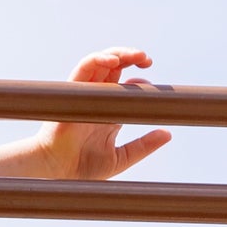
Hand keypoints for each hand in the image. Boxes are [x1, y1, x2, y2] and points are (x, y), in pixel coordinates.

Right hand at [35, 47, 172, 180]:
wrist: (58, 173)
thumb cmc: (83, 169)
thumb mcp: (121, 158)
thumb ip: (143, 146)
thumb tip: (168, 134)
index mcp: (108, 112)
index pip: (126, 87)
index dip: (140, 82)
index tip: (153, 90)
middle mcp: (96, 99)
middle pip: (115, 68)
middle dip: (132, 58)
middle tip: (148, 60)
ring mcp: (84, 93)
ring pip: (101, 61)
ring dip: (119, 53)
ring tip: (137, 55)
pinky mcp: (72, 91)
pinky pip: (84, 67)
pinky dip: (98, 58)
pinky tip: (113, 59)